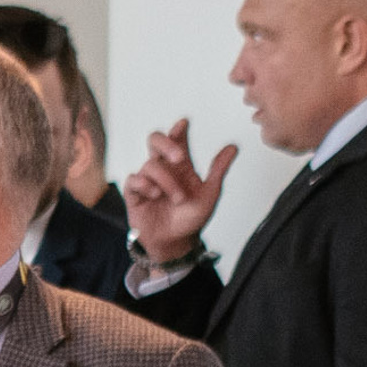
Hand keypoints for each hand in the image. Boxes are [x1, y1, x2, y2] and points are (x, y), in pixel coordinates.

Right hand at [120, 118, 236, 261]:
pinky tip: (154, 195)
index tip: (184, 124)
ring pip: (150, 165)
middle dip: (165, 143)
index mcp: (181, 166)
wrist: (175, 243)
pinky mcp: (134, 194)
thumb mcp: (209, 194)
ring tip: (177, 199)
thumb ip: (218, 169)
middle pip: (155, 141)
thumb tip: (233, 147)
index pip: (177, 140)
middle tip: (180, 156)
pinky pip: (133, 180)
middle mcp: (163, 170)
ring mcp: (147, 181)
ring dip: (166, 181)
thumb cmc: (191, 219)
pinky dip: (145, 185)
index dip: (178, 130)